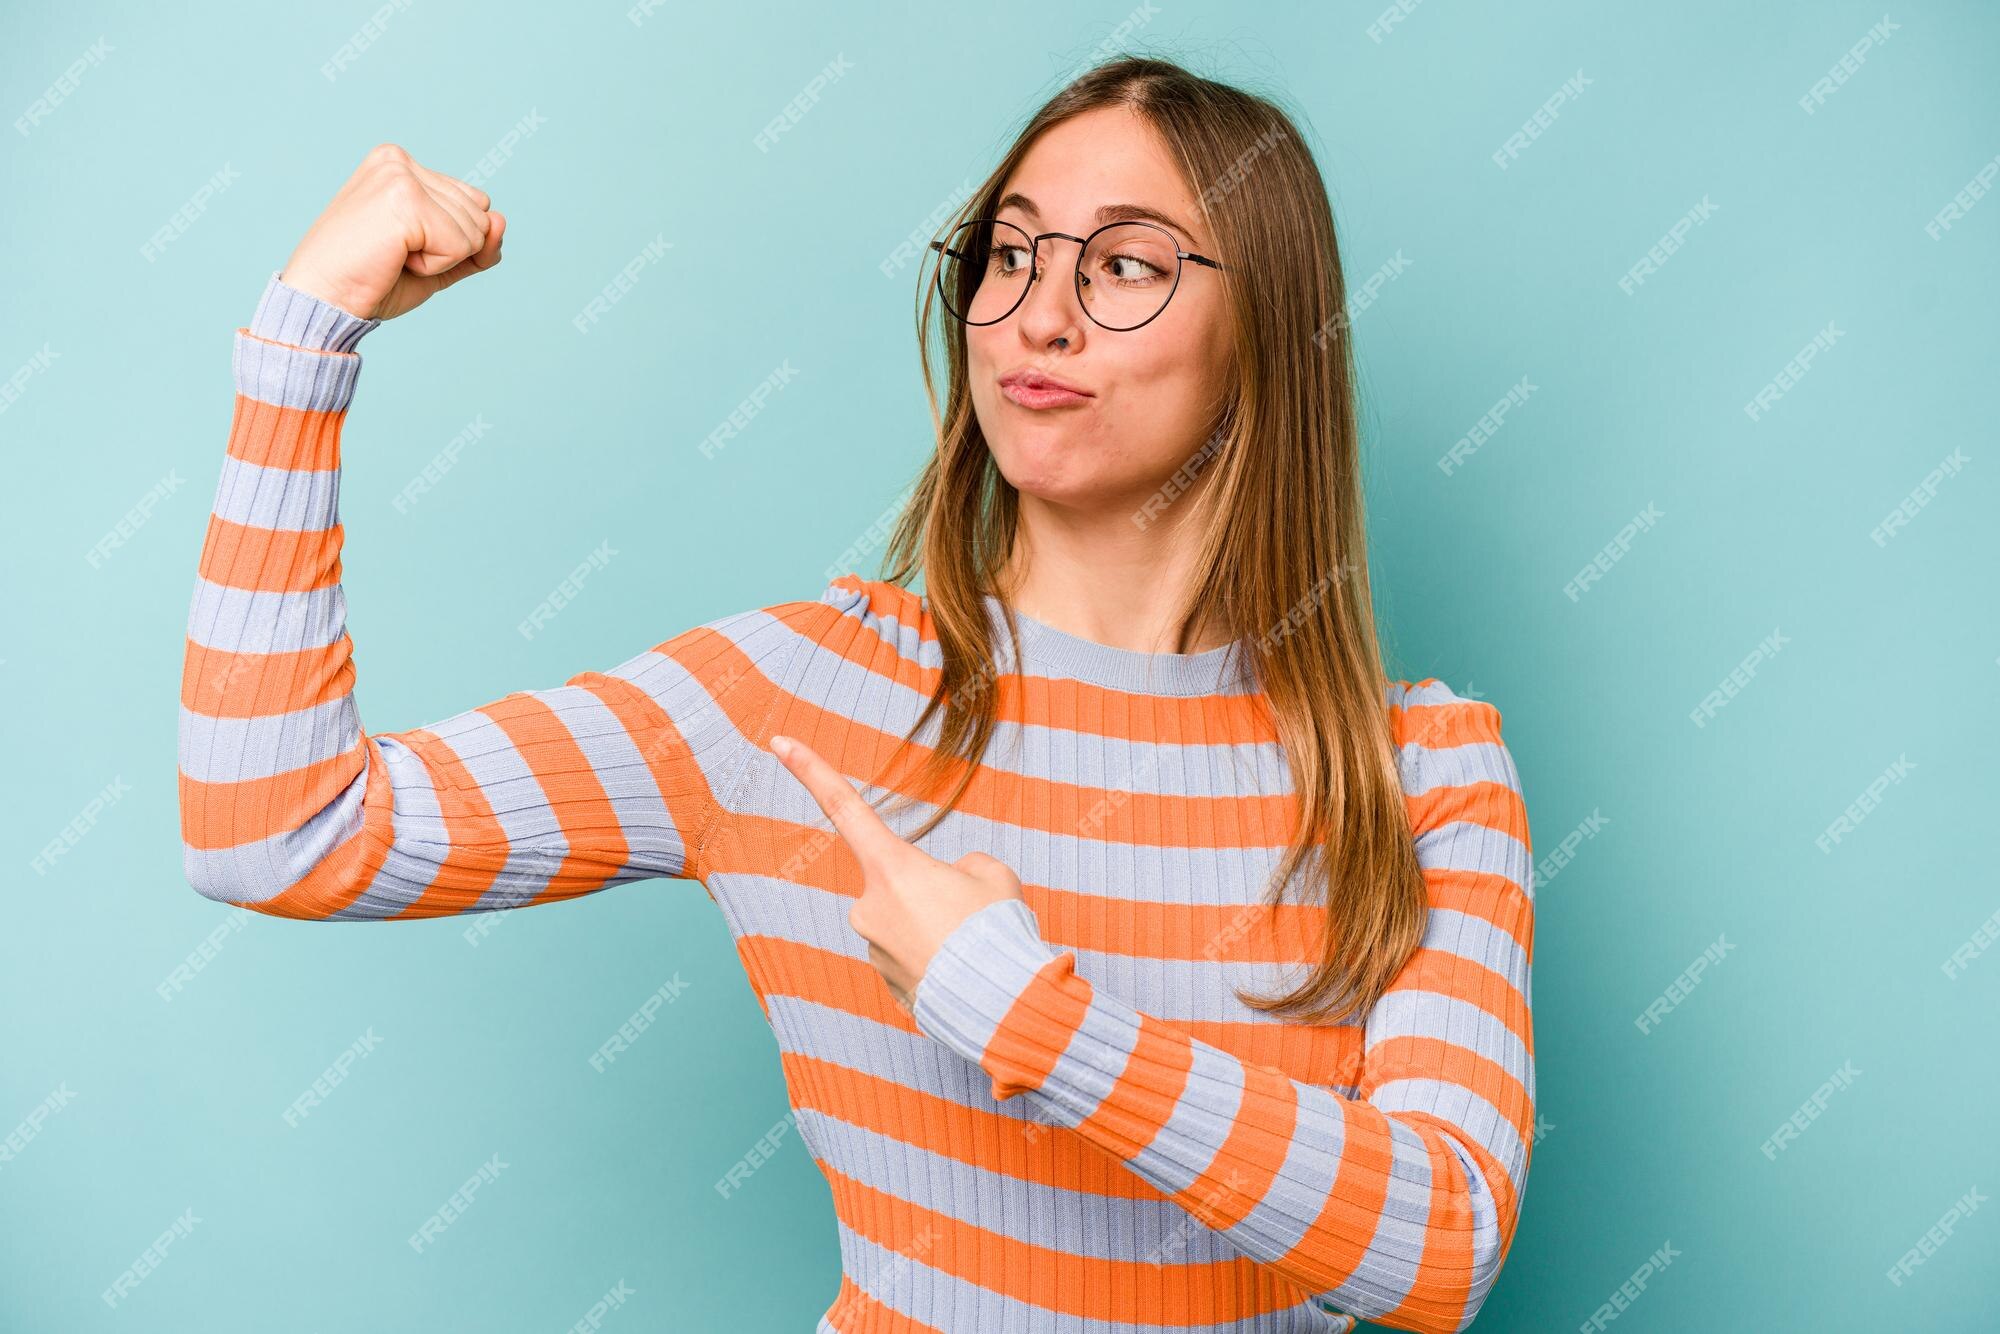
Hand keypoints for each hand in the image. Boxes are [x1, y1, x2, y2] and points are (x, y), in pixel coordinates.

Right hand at [278, 143, 504, 321]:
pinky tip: (394, 259)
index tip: (401, 248)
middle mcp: (399, 160)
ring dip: (440, 259)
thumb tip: (502, 220)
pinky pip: (462, 245)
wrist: (321, 301)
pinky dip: (434, 266)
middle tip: (394, 255)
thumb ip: (477, 243)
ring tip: (392, 256)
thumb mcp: (437, 261)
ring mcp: (400, 175)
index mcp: (399, 164)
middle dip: (449, 250)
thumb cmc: (369, 282)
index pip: (475, 203)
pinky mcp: (405, 199)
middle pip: (480, 214)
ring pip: (476, 230)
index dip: (454, 241)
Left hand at [768, 733, 1024, 1012]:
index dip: (810, 770)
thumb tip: (951, 883)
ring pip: (908, 923)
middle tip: (972, 914)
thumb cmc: (994, 929)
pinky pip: (912, 957)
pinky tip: (962, 970)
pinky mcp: (888, 984)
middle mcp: (869, 906)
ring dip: (936, 929)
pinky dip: (937, 958)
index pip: (844, 806)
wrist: (1000, 1002)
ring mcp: (874, 948)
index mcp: (892, 868)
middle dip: (932, 892)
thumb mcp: (993, 874)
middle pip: (899, 882)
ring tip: (972, 947)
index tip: (778, 743)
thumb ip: (965, 866)